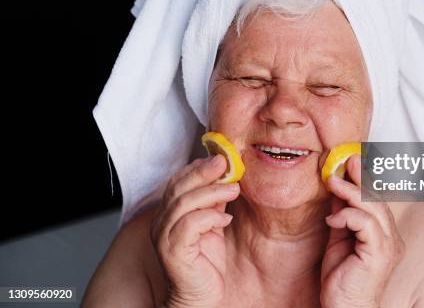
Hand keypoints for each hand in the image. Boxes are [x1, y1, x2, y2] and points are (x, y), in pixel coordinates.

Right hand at [150, 155, 239, 307]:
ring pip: (184, 203)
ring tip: (234, 189)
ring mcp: (164, 237)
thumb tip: (226, 178)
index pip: (178, 182)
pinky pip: (189, 226)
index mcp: (169, 213)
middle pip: (178, 187)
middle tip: (225, 162)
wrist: (200, 297)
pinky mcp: (173, 252)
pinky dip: (209, 217)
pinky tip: (225, 218)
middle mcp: (161, 223)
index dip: (197, 168)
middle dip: (204, 172)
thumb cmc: (205, 263)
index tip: (220, 157)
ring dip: (212, 192)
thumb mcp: (213, 225)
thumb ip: (214, 202)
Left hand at [320, 155, 404, 307]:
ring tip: (333, 182)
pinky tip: (332, 219)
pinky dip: (348, 215)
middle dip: (361, 177)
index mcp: (385, 234)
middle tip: (346, 160)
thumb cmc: (342, 280)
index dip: (366, 178)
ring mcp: (388, 246)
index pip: (378, 200)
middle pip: (379, 199)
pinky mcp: (379, 254)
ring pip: (375, 208)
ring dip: (352, 191)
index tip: (351, 160)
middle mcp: (392, 238)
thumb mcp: (338, 238)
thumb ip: (342, 214)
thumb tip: (337, 188)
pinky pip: (366, 224)